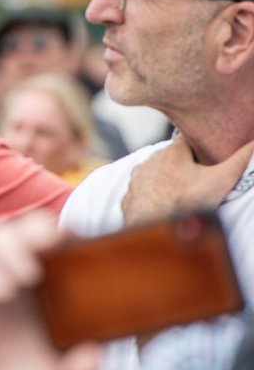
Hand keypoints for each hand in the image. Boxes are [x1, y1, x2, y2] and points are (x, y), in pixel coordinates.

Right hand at [0, 213, 100, 369]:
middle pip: (26, 228)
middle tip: (52, 242)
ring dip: (11, 244)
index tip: (80, 238)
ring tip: (27, 274)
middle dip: (37, 228)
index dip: (69, 234)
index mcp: (57, 290)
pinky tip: (2, 293)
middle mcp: (24, 278)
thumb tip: (94, 357)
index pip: (62, 244)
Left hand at [123, 135, 253, 225]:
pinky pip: (143, 192)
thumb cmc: (186, 203)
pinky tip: (163, 204)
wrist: (151, 229)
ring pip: (155, 174)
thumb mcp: (220, 179)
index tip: (208, 153)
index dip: (200, 145)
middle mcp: (150, 161)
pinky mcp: (129, 197)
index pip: (188, 139)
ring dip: (167, 180)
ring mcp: (137, 179)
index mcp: (172, 152)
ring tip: (183, 193)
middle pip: (172, 158)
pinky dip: (153, 196)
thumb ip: (241, 160)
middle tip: (199, 177)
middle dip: (185, 164)